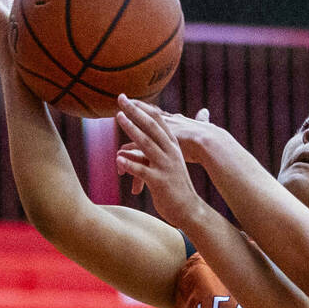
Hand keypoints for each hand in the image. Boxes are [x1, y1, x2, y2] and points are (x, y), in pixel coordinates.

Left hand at [115, 95, 205, 226]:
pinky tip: (118, 159)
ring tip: (119, 117)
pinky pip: (142, 171)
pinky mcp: (160, 182)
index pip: (158, 122)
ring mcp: (165, 167)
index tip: (128, 98)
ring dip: (132, 130)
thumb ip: (165, 146)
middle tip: (121, 99)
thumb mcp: (174, 162)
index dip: (143, 108)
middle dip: (136, 112)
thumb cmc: (178, 186)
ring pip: (146, 144)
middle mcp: (170, 153)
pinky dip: (130, 164)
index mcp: (173, 147)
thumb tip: (172, 136)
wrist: (190, 209)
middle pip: (151, 128)